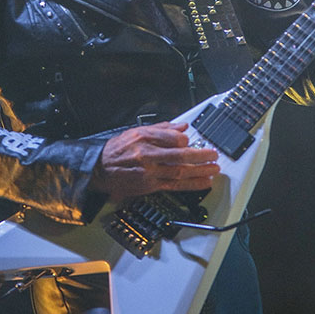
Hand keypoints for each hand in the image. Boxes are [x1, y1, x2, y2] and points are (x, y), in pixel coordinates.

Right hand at [90, 121, 219, 201]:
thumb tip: (182, 127)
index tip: (192, 140)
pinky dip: (191, 184)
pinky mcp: (150, 186)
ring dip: (200, 171)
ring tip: (214, 169)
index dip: (185, 140)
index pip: (171, 138)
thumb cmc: (118, 149)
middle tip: (213, 154)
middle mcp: (147, 155)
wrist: (100, 168)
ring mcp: (149, 172)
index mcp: (144, 138)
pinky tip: (203, 182)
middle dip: (200, 155)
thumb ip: (162, 129)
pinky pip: (174, 185)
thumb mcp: (136, 131)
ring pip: (180, 171)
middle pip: (179, 155)